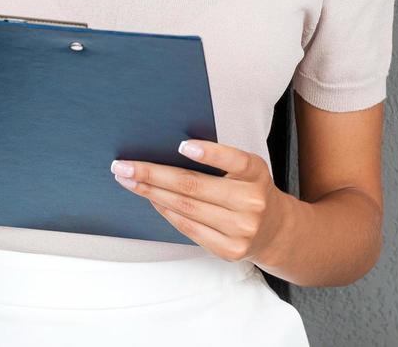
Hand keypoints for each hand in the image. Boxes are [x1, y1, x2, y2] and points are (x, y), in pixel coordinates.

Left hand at [110, 139, 289, 264]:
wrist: (274, 231)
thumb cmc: (250, 190)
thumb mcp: (246, 168)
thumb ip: (220, 160)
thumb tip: (169, 151)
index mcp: (255, 174)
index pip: (233, 160)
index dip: (208, 153)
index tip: (181, 146)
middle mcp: (251, 202)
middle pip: (193, 186)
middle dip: (152, 174)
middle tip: (123, 166)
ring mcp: (241, 230)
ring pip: (186, 209)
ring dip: (151, 193)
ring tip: (128, 181)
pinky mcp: (229, 250)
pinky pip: (189, 229)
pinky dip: (166, 212)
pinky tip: (151, 200)